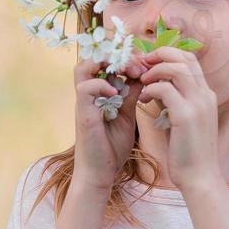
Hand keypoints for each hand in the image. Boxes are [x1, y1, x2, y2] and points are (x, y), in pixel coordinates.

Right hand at [71, 54, 142, 189]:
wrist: (101, 174)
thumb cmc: (112, 147)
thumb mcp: (128, 114)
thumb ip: (132, 94)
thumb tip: (144, 76)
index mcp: (100, 92)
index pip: (105, 60)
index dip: (125, 56)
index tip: (146, 65)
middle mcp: (89, 94)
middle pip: (93, 57)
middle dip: (119, 55)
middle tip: (139, 65)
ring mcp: (84, 103)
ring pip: (83, 66)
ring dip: (108, 63)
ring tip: (130, 72)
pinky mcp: (82, 114)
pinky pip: (85, 88)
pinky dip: (102, 84)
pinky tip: (118, 93)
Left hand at [135, 45, 219, 191]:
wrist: (200, 176)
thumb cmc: (189, 152)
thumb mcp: (184, 121)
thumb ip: (175, 101)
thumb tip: (158, 87)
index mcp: (206, 95)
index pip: (190, 60)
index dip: (168, 56)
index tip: (149, 64)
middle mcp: (205, 94)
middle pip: (185, 57)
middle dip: (160, 55)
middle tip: (141, 66)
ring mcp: (198, 103)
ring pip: (176, 68)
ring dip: (154, 70)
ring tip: (141, 81)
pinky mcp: (186, 115)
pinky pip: (165, 88)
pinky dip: (150, 89)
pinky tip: (142, 100)